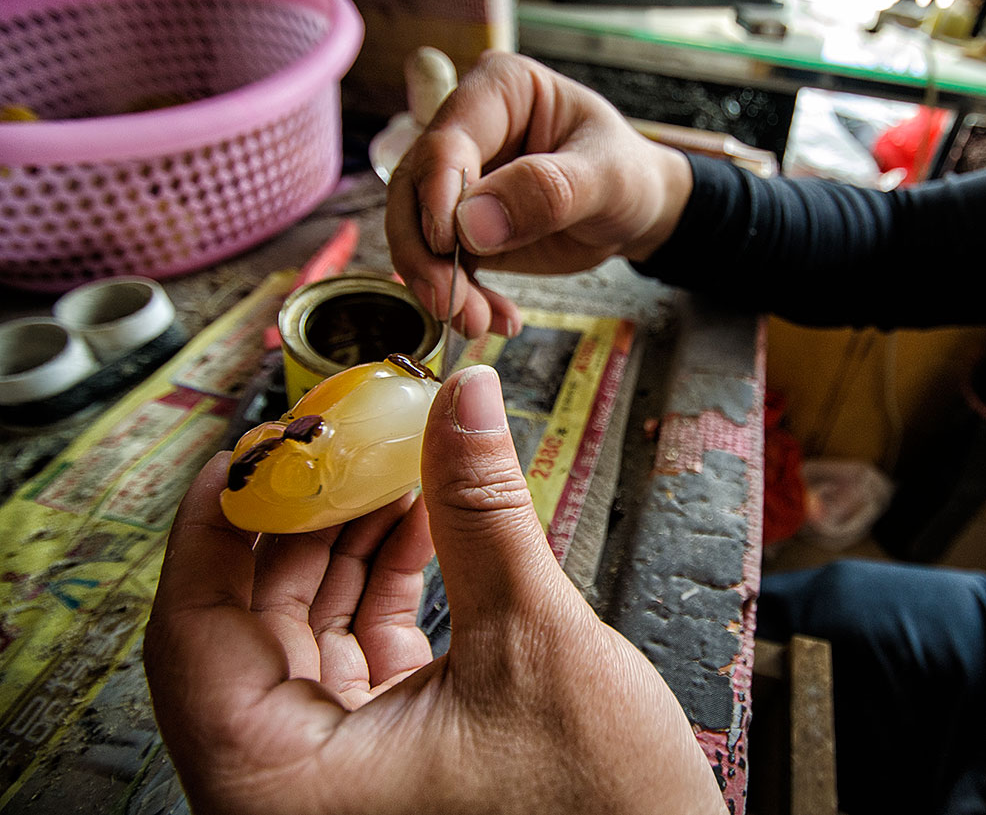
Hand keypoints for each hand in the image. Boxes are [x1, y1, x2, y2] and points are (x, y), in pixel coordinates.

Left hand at [144, 365, 724, 814]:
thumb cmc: (599, 807)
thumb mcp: (533, 641)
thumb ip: (482, 513)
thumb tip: (462, 403)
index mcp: (285, 785)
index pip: (194, 636)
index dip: (213, 529)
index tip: (250, 452)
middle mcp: (294, 785)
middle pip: (250, 624)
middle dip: (300, 519)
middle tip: (336, 440)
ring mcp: (339, 770)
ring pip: (306, 630)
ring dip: (347, 539)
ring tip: (390, 463)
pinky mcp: (386, 752)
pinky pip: (356, 647)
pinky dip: (382, 578)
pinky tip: (418, 517)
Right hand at [385, 52, 692, 338]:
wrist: (638, 212)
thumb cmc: (628, 175)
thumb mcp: (607, 177)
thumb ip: (548, 192)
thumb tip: (472, 224)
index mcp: (499, 90)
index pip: (448, 138)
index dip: (438, 191)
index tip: (447, 242)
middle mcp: (467, 129)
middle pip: (414, 187)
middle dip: (426, 252)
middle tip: (450, 301)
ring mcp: (459, 181)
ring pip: (417, 232)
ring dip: (439, 283)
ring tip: (476, 321)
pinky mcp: (462, 228)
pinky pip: (442, 264)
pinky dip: (463, 298)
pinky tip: (496, 319)